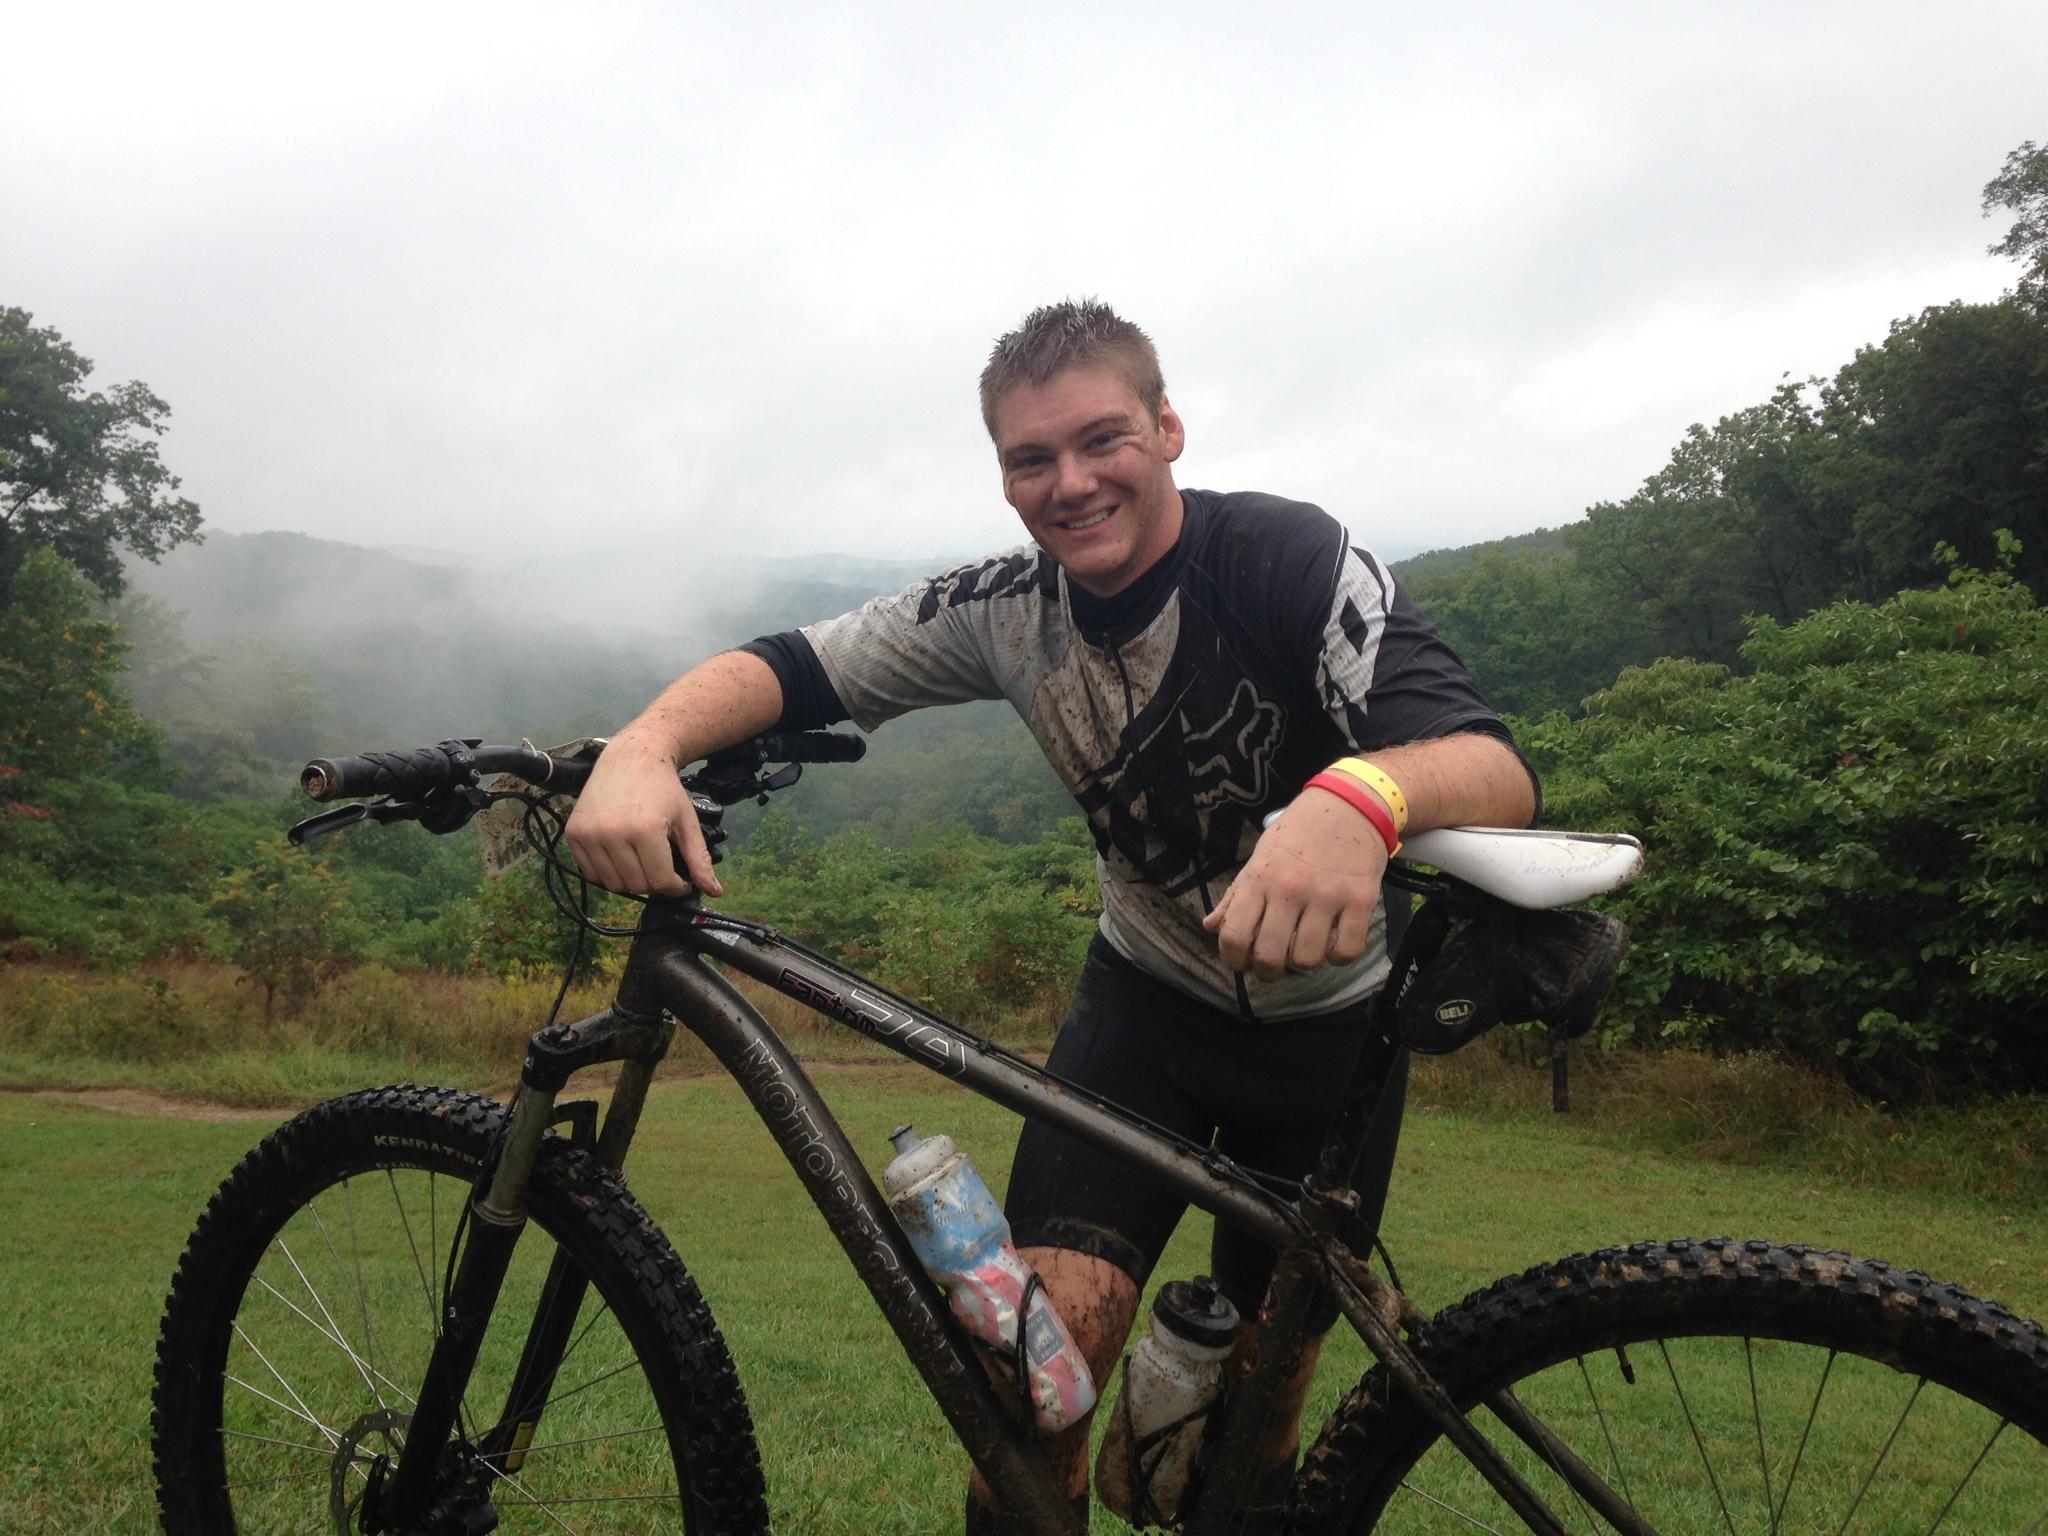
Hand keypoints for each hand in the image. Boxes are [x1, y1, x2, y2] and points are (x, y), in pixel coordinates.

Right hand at [564, 739, 721, 897]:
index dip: (675, 887)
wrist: (631, 757)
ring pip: (612, 883)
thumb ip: (699, 858)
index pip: (660, 881)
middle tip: (660, 867)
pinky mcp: (573, 834)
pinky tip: (619, 856)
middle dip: (653, 883)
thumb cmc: (663, 788)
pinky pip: (590, 872)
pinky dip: (606, 873)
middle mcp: (612, 834)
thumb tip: (715, 892)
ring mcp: (589, 834)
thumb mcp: (686, 821)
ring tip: (641, 861)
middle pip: (636, 885)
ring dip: (629, 880)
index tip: (681, 881)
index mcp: (644, 830)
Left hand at [1202, 787, 1388, 979]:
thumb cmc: (1299, 831)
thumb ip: (1235, 895)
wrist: (1350, 803)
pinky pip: (1347, 950)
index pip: (1234, 935)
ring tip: (1305, 947)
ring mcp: (1327, 896)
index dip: (1233, 960)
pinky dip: (1338, 957)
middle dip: (1267, 971)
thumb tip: (1210, 927)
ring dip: (1304, 962)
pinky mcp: (1360, 900)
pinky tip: (1333, 943)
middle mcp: (1290, 889)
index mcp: (1260, 878)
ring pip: (1307, 959)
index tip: (1241, 963)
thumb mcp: (1260, 857)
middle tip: (1273, 965)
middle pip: (1269, 956)